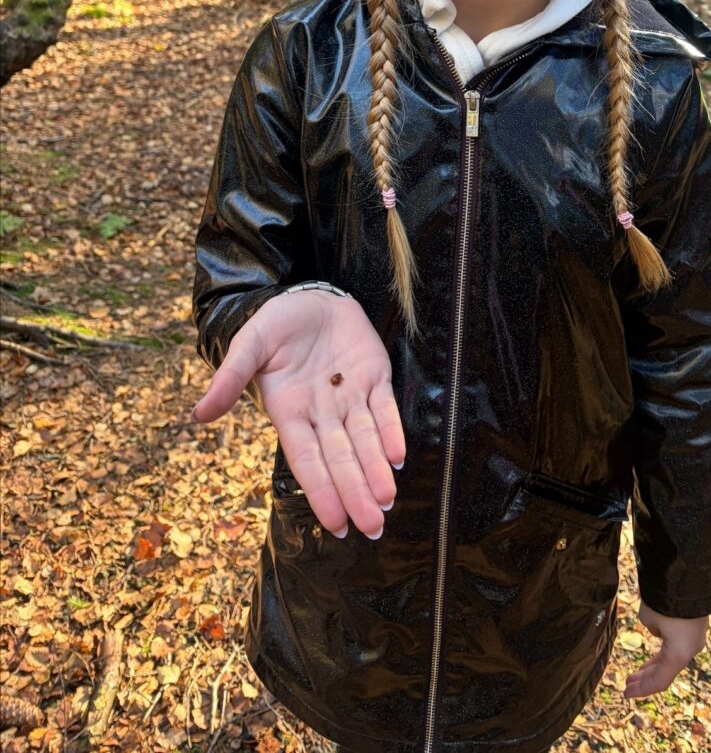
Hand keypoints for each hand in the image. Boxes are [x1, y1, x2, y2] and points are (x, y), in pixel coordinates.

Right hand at [190, 290, 405, 540]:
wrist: (308, 295)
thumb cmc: (275, 324)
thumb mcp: (249, 346)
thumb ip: (229, 379)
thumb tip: (198, 415)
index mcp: (290, 412)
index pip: (307, 460)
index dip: (321, 491)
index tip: (335, 524)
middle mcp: (322, 412)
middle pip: (341, 459)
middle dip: (356, 493)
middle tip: (372, 529)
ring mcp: (351, 395)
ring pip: (366, 440)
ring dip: (376, 471)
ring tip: (386, 503)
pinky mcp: (375, 375)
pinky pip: (385, 408)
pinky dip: (392, 432)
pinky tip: (398, 457)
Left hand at [623, 601, 707, 698]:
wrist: (689, 574)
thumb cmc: (666, 597)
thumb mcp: (649, 617)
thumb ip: (651, 629)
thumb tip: (658, 630)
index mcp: (679, 654)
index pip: (659, 680)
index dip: (642, 689)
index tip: (626, 694)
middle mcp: (690, 650)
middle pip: (665, 672)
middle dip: (645, 679)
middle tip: (628, 684)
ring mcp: (695, 638)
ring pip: (671, 659)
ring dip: (653, 666)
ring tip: (636, 673)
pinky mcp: (695, 626)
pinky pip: (676, 646)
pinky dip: (663, 654)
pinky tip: (652, 656)